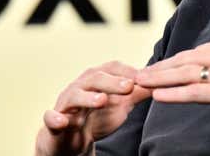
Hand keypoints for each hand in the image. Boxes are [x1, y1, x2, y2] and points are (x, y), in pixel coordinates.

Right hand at [35, 61, 151, 155]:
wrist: (71, 141)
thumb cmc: (97, 117)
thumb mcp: (121, 105)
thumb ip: (138, 93)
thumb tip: (159, 81)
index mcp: (96, 79)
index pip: (112, 68)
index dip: (129, 71)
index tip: (146, 77)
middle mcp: (80, 86)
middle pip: (95, 78)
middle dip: (112, 82)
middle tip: (129, 87)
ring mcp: (65, 103)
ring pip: (74, 95)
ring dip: (88, 97)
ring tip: (101, 100)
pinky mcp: (53, 122)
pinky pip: (51, 117)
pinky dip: (55, 118)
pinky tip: (61, 121)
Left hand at [135, 37, 209, 139]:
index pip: (198, 52)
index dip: (176, 60)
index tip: (162, 66)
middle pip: (185, 59)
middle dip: (161, 67)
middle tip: (141, 74)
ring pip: (184, 74)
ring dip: (159, 78)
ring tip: (140, 83)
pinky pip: (193, 93)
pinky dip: (173, 94)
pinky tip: (157, 96)